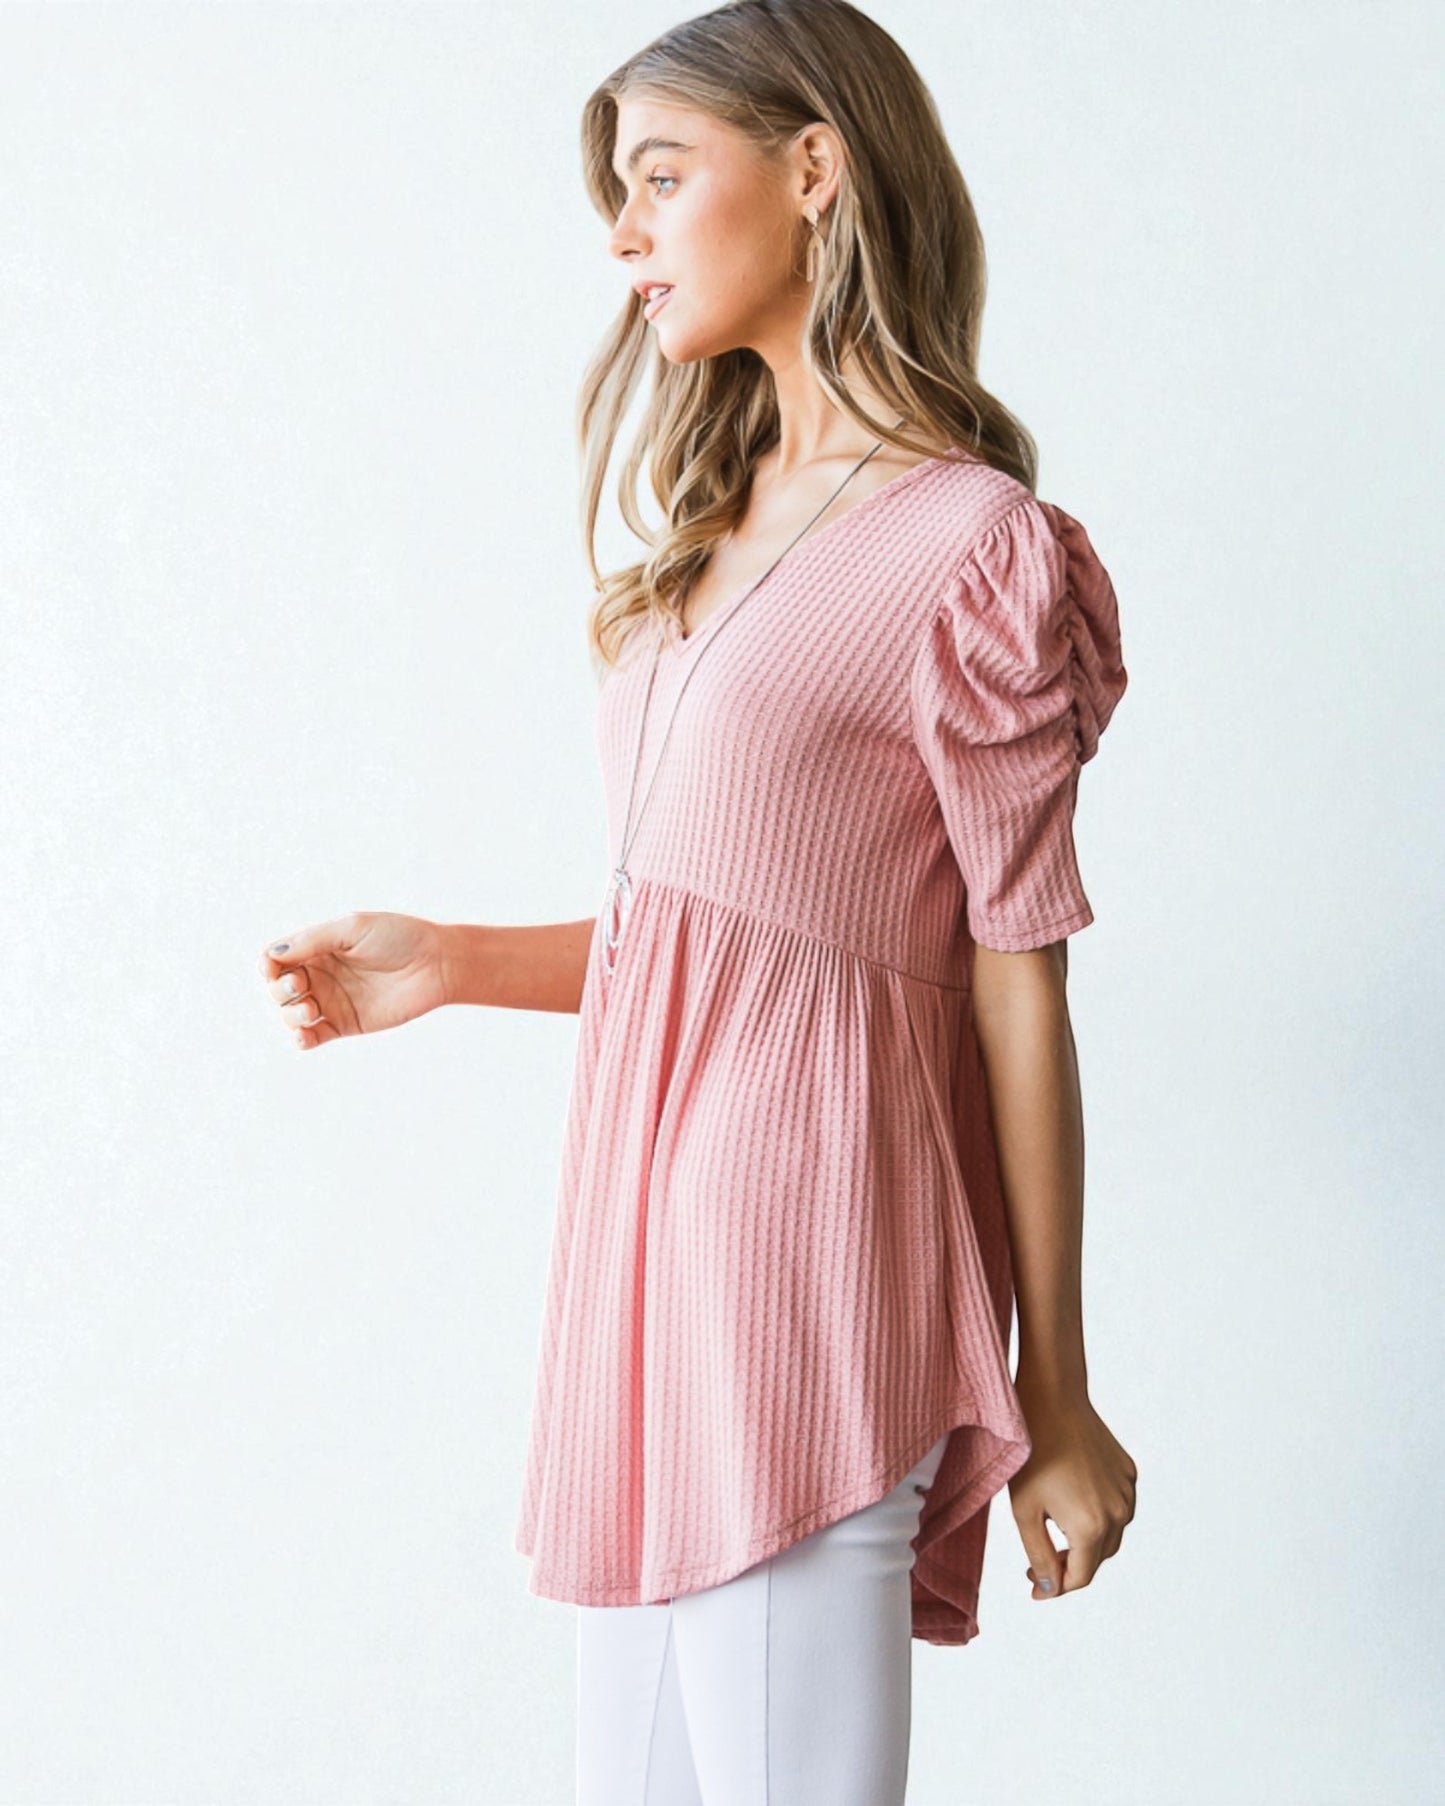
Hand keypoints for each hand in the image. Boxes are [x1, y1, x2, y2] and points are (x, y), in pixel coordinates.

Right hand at [257, 911, 449, 1049]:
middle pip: (278, 988)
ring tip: (309, 1010)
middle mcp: (321, 975)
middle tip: (300, 985)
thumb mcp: (352, 929)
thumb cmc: (399, 937)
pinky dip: (301, 1039)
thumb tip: (273, 955)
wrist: (436, 964)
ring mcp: (332, 1001)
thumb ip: (313, 941)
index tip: (272, 967)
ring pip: (290, 1014)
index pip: (276, 959)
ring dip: (289, 1014)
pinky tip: (304, 1035)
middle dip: (279, 990)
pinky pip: (313, 1037)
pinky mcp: (345, 1024)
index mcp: (318, 948)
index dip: (267, 965)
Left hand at [1007, 1378, 1136, 1602]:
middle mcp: (1119, 1514)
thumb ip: (1039, 1556)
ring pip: (1111, 1536)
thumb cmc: (1032, 1453)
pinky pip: (1118, 1508)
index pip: (1079, 1577)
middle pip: (1096, 1559)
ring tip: (1056, 1533)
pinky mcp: (1128, 1473)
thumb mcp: (1024, 1511)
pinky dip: (1100, 1517)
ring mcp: (1127, 1492)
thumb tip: (1050, 1588)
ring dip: (1086, 1544)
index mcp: (1092, 1527)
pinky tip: (1075, 1504)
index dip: (1054, 1587)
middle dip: (1069, 1566)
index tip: (1033, 1585)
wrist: (1053, 1399)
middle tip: (1039, 1562)